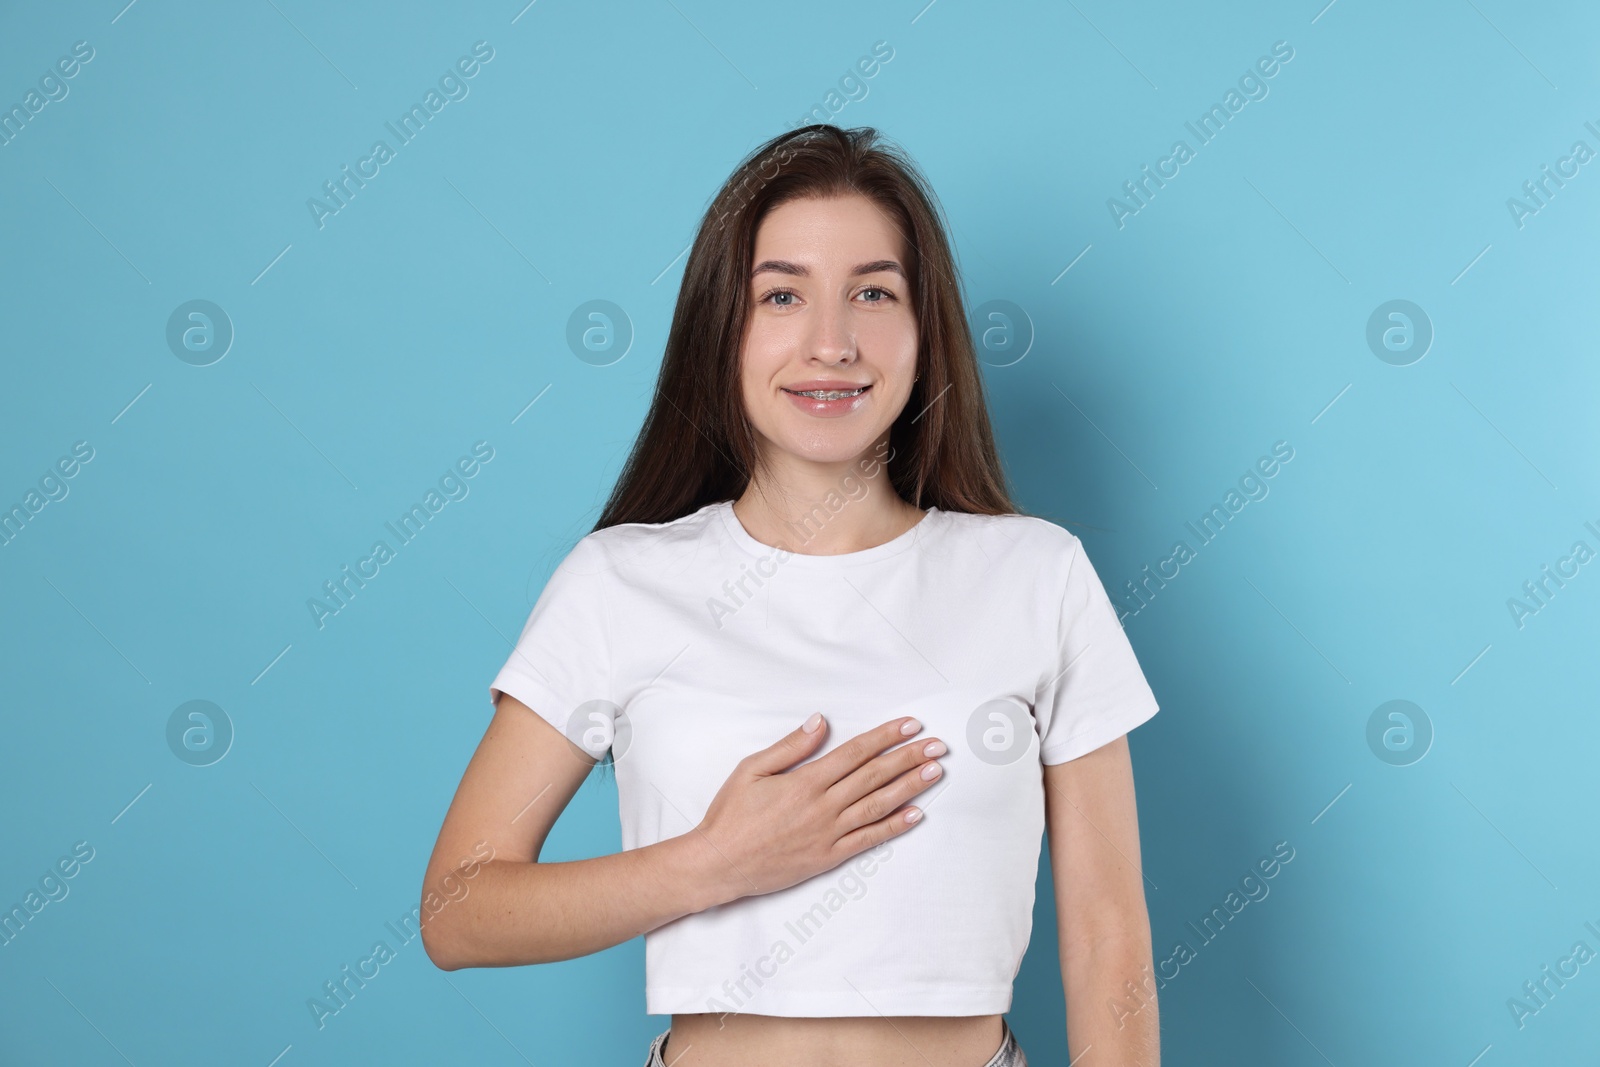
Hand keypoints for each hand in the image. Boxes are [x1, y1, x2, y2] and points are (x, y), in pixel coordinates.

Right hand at [692, 714, 944, 902]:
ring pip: (878, 805)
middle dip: (909, 757)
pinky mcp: (828, 857)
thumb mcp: (751, 769)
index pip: (856, 752)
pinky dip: (893, 826)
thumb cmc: (731, 815)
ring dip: (910, 787)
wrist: (719, 863)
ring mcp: (829, 834)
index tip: (910, 725)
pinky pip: (868, 839)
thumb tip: (820, 721)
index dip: (886, 737)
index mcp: (805, 781)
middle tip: (938, 745)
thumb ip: (790, 746)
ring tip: (935, 772)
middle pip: (875, 776)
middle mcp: (823, 806)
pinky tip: (915, 814)